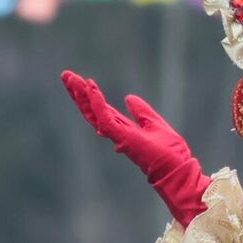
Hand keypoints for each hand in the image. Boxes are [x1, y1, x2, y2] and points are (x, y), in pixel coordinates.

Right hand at [61, 71, 209, 224]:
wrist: (176, 167)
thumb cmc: (168, 152)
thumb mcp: (155, 124)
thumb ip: (141, 112)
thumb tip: (129, 98)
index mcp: (122, 128)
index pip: (101, 109)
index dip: (90, 95)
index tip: (80, 80)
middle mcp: (115, 132)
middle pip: (91, 110)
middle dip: (78, 93)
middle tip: (65, 75)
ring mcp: (116, 135)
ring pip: (92, 112)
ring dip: (81, 95)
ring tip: (70, 78)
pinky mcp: (121, 137)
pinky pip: (104, 117)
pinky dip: (97, 102)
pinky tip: (90, 87)